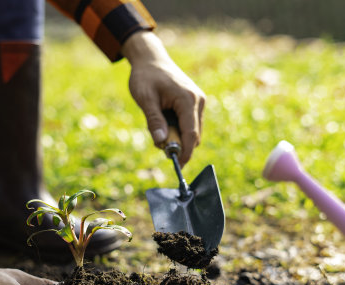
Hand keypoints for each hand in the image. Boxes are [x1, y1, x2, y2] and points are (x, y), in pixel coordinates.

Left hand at [122, 31, 205, 166]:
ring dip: (178, 137)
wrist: (151, 59)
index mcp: (188, 100)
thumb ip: (154, 121)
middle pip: (194, 136)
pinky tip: (164, 123)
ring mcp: (199, 102)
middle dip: (179, 145)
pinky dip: (179, 130)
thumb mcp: (145, 99)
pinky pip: (190, 124)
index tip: (178, 165)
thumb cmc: (146, 77)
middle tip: (158, 143)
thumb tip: (161, 143)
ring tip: (158, 128)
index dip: (185, 152)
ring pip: (193, 131)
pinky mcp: (195, 103)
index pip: (191, 134)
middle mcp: (198, 101)